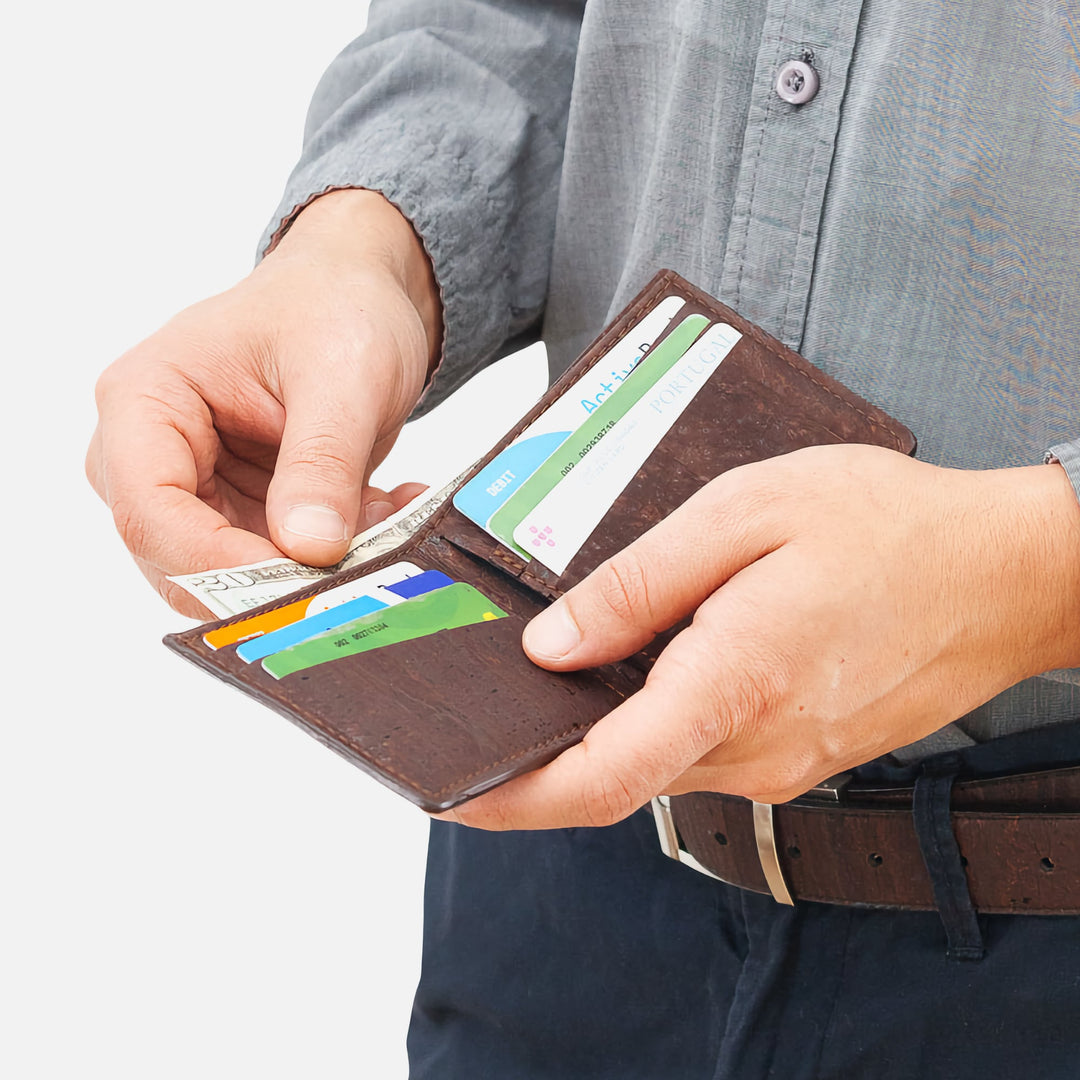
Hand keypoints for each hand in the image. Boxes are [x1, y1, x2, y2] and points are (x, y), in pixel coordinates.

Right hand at [86, 190, 441, 617]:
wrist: (360, 295)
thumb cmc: (334, 305)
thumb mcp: (341, 377)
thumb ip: (322, 462)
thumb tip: (310, 548)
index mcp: (145, 400)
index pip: (148, 510)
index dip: (215, 563)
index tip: (296, 585)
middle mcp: (151, 453)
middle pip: (178, 556)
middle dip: (271, 578)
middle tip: (356, 569)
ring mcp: (195, 488)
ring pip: (234, 573)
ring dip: (315, 568)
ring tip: (389, 519)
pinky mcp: (241, 510)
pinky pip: (277, 562)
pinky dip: (336, 552)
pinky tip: (387, 510)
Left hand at [443, 444, 1079, 829]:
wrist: (1003, 574)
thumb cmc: (886, 527)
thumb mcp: (745, 515)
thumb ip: (639, 586)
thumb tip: (552, 647)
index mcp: (735, 684)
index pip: (600, 778)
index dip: (512, 797)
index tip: (450, 794)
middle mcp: (757, 748)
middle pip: (616, 776)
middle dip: (541, 753)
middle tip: (484, 704)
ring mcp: (783, 761)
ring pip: (658, 761)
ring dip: (601, 728)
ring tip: (566, 664)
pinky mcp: (798, 752)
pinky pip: (701, 748)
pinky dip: (655, 718)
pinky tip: (650, 663)